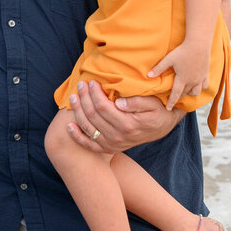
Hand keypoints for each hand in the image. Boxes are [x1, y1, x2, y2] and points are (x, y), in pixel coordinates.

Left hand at [64, 80, 183, 153]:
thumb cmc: (156, 111)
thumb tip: (119, 103)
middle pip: (93, 116)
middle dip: (84, 98)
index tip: (92, 82)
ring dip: (78, 112)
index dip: (94, 93)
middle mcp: (118, 137)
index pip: (103, 107)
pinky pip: (89, 145)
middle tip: (80, 85)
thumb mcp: (152, 104)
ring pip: (88, 128)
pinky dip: (77, 136)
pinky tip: (69, 125)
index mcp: (128, 124)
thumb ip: (137, 102)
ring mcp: (112, 144)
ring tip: (73, 97)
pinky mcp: (108, 148)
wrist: (161, 128)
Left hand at [149, 41, 210, 109]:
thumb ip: (159, 68)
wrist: (199, 44)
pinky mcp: (206, 74)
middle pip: (184, 94)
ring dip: (189, 93)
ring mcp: (200, 79)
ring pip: (196, 92)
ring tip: (184, 91)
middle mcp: (192, 81)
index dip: (171, 102)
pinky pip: (204, 86)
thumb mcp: (168, 59)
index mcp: (182, 79)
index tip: (168, 108)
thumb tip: (148, 75)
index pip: (175, 94)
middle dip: (178, 96)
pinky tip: (196, 85)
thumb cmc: (182, 51)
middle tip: (173, 97)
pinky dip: (200, 88)